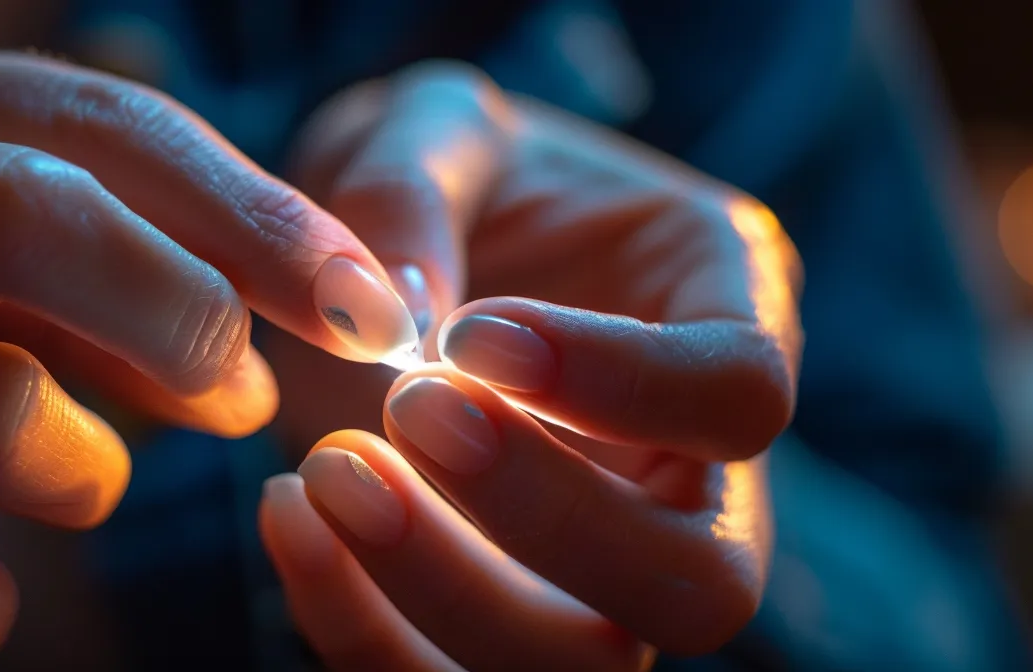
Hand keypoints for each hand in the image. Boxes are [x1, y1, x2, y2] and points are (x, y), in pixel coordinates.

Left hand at [260, 63, 801, 667]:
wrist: (394, 243)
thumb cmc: (448, 174)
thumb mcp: (431, 127)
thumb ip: (413, 185)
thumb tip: (389, 319)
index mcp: (731, 311)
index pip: (744, 397)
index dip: (620, 384)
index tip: (472, 334)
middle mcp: (695, 469)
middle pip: (698, 583)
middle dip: (550, 520)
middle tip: (409, 410)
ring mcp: (607, 562)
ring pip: (585, 663)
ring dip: (444, 585)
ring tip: (325, 470)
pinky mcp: (503, 609)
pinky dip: (359, 626)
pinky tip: (288, 515)